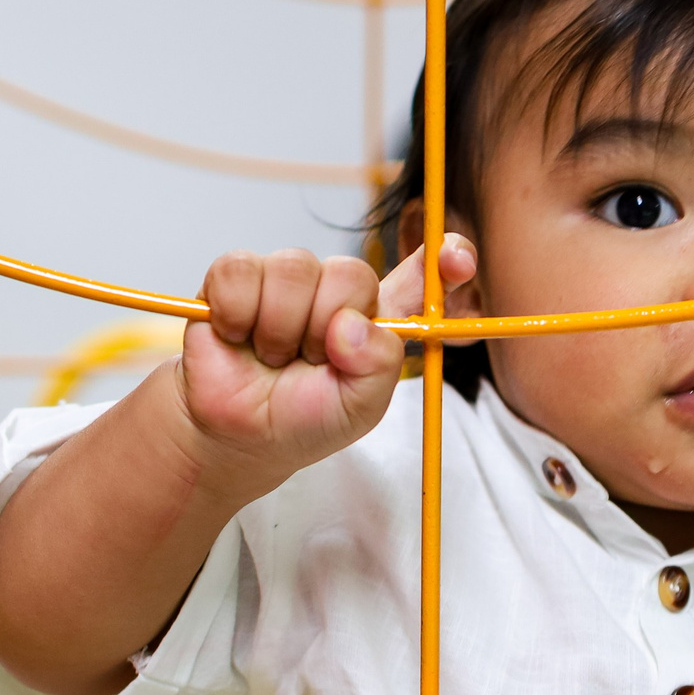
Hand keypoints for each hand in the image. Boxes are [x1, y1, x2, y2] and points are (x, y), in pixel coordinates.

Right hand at [177, 237, 476, 487]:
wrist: (234, 435)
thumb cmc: (301, 420)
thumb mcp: (357, 409)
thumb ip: (377, 368)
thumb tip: (351, 325)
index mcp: (377, 320)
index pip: (423, 275)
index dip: (445, 259)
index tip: (458, 260)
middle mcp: (336, 292)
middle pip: (351, 273)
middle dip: (327, 327)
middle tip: (308, 362)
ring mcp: (287, 279)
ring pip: (296, 269)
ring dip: (280, 328)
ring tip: (272, 358)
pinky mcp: (237, 276)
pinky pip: (242, 270)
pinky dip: (238, 313)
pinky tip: (236, 336)